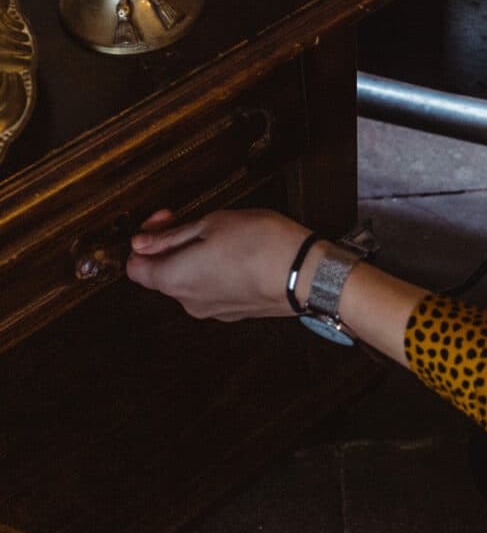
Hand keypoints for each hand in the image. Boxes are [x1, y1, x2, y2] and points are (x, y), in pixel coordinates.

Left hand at [126, 208, 310, 320]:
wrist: (305, 273)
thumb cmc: (260, 244)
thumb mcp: (211, 223)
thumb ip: (172, 235)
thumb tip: (142, 243)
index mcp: (173, 278)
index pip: (135, 267)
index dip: (145, 240)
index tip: (164, 220)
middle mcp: (187, 301)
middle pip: (163, 275)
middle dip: (173, 247)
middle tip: (194, 220)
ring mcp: (212, 310)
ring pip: (190, 282)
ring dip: (197, 260)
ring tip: (224, 236)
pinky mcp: (235, 312)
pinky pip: (214, 291)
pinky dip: (218, 273)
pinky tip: (240, 255)